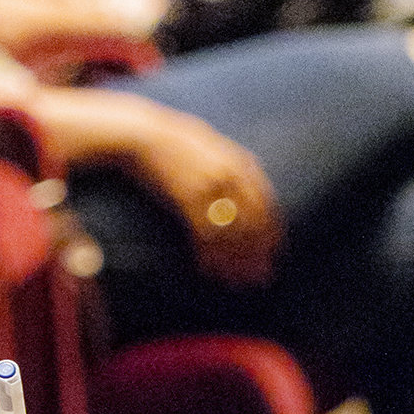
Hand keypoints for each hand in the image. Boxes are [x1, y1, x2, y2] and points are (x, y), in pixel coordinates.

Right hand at [125, 104, 281, 286]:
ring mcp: (211, 185)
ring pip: (232, 233)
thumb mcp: (212, 146)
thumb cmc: (172, 142)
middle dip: (256, 255)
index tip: (272, 255)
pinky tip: (208, 269)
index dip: (272, 234)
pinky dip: (209, 255)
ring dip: (234, 261)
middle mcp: (232, 174)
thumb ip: (233, 165)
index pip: (268, 206)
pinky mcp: (188, 196)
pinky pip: (206, 234)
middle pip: (253, 224)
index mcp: (242, 163)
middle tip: (258, 278)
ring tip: (234, 281)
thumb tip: (250, 186)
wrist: (140, 132)